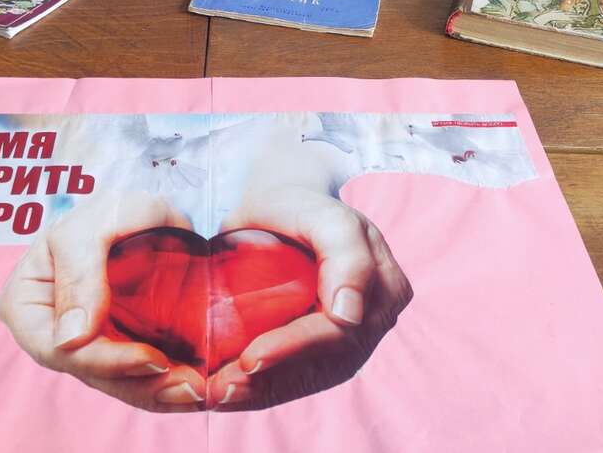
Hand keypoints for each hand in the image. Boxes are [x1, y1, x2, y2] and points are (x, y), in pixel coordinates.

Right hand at [0, 192, 208, 411]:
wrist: (144, 211)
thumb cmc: (109, 209)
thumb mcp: (92, 226)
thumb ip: (79, 273)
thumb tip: (71, 339)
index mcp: (24, 303)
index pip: (56, 349)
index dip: (104, 360)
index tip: (154, 358)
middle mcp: (48, 332)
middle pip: (89, 373)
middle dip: (138, 385)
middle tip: (189, 387)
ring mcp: (82, 344)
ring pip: (113, 382)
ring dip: (155, 392)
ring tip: (195, 389)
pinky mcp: (114, 348)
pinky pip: (133, 377)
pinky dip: (161, 385)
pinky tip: (191, 385)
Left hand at [206, 187, 412, 410]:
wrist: (280, 206)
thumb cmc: (298, 205)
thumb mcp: (323, 213)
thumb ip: (346, 253)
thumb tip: (349, 316)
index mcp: (385, 286)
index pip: (339, 331)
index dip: (293, 348)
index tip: (248, 359)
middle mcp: (375, 319)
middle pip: (323, 363)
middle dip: (270, 380)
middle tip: (219, 390)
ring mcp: (353, 340)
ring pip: (309, 378)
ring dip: (262, 393)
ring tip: (217, 396)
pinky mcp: (326, 353)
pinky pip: (297, 378)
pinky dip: (262, 390)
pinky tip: (228, 393)